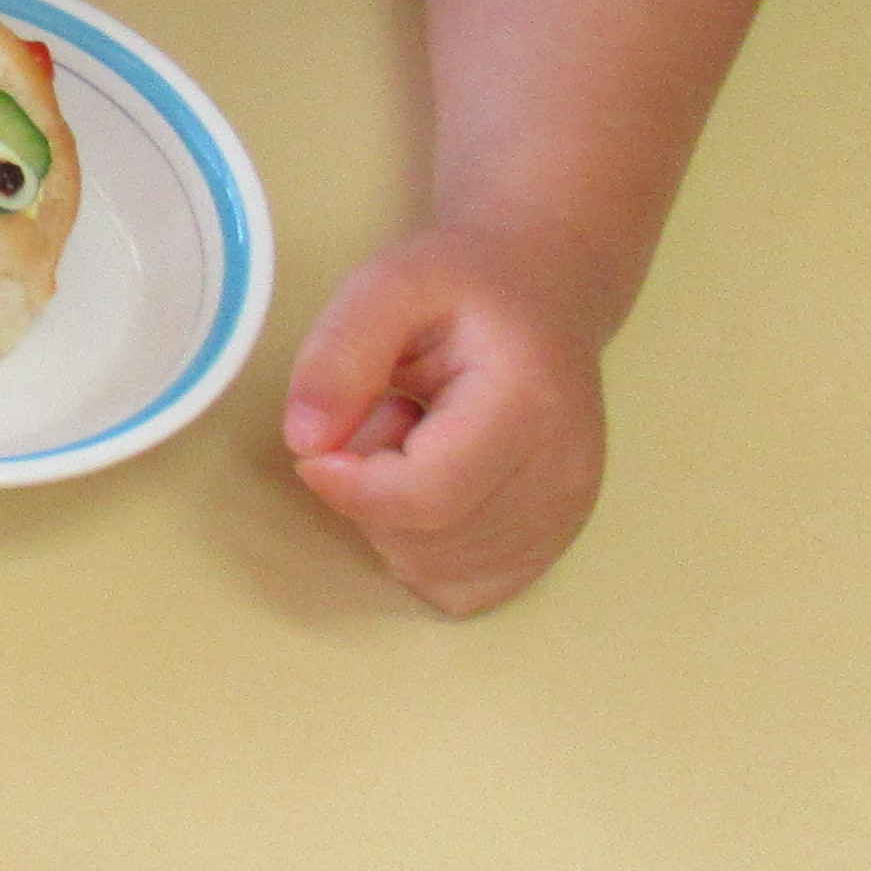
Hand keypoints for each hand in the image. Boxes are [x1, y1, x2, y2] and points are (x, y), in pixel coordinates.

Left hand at [278, 224, 614, 615]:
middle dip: (372, 494)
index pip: (425, 498)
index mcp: (527, 403)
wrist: (546, 289)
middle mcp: (563, 471)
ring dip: (396, 522)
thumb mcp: (387, 283)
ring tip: (419, 444)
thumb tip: (304, 443)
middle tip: (387, 419)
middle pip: (426, 541)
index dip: (350, 487)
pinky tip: (439, 484)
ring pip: (438, 571)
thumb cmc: (464, 283)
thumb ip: (338, 355)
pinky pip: (463, 586)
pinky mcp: (554, 540)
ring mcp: (566, 514)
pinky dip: (426, 549)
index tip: (317, 449)